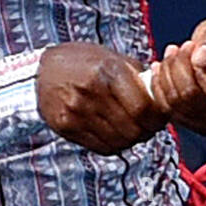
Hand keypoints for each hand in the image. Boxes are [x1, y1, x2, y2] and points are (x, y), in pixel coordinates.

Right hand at [37, 42, 170, 154]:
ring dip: (132, 139)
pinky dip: (115, 144)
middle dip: (147, 131)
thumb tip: (163, 96)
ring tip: (132, 129)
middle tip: (149, 126)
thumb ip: (139, 78)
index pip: (144, 108)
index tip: (161, 117)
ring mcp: (76, 111)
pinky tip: (115, 133)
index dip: (158, 118)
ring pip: (119, 142)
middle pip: (133, 129)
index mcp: (108, 71)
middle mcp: (92, 91)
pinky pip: (101, 147)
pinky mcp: (66, 126)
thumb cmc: (84, 62)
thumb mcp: (113, 58)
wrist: (42, 70)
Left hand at [147, 10, 205, 134]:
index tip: (196, 51)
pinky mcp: (198, 123)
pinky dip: (160, 89)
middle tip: (182, 48)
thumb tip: (201, 54)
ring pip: (181, 108)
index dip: (203, 74)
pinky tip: (161, 69)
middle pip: (198, 104)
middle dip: (180, 71)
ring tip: (172, 53)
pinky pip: (170, 112)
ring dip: (169, 77)